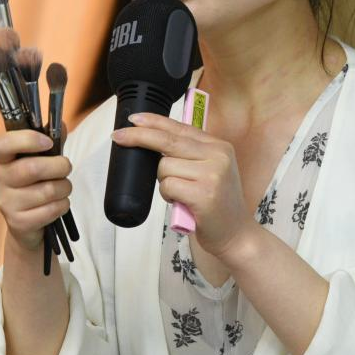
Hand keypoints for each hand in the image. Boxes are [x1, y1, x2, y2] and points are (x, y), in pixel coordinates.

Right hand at [0, 129, 72, 251]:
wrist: (25, 222)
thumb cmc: (33, 183)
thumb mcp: (39, 159)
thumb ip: (50, 141)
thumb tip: (60, 125)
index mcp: (0, 159)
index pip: (3, 144)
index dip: (28, 140)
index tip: (48, 142)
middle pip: (33, 168)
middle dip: (59, 166)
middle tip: (65, 167)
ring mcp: (6, 203)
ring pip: (47, 190)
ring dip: (65, 187)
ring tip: (62, 187)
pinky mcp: (18, 222)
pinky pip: (51, 210)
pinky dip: (63, 205)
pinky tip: (58, 203)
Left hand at [111, 112, 252, 258]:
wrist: (236, 234)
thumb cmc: (216, 205)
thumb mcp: (210, 171)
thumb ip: (190, 154)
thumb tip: (152, 140)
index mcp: (219, 146)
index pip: (180, 127)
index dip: (154, 121)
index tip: (133, 119)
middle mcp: (218, 155)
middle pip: (167, 140)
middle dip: (139, 137)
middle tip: (118, 137)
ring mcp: (212, 174)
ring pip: (164, 166)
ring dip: (164, 182)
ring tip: (180, 195)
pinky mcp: (204, 194)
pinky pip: (168, 186)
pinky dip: (167, 195)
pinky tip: (181, 203)